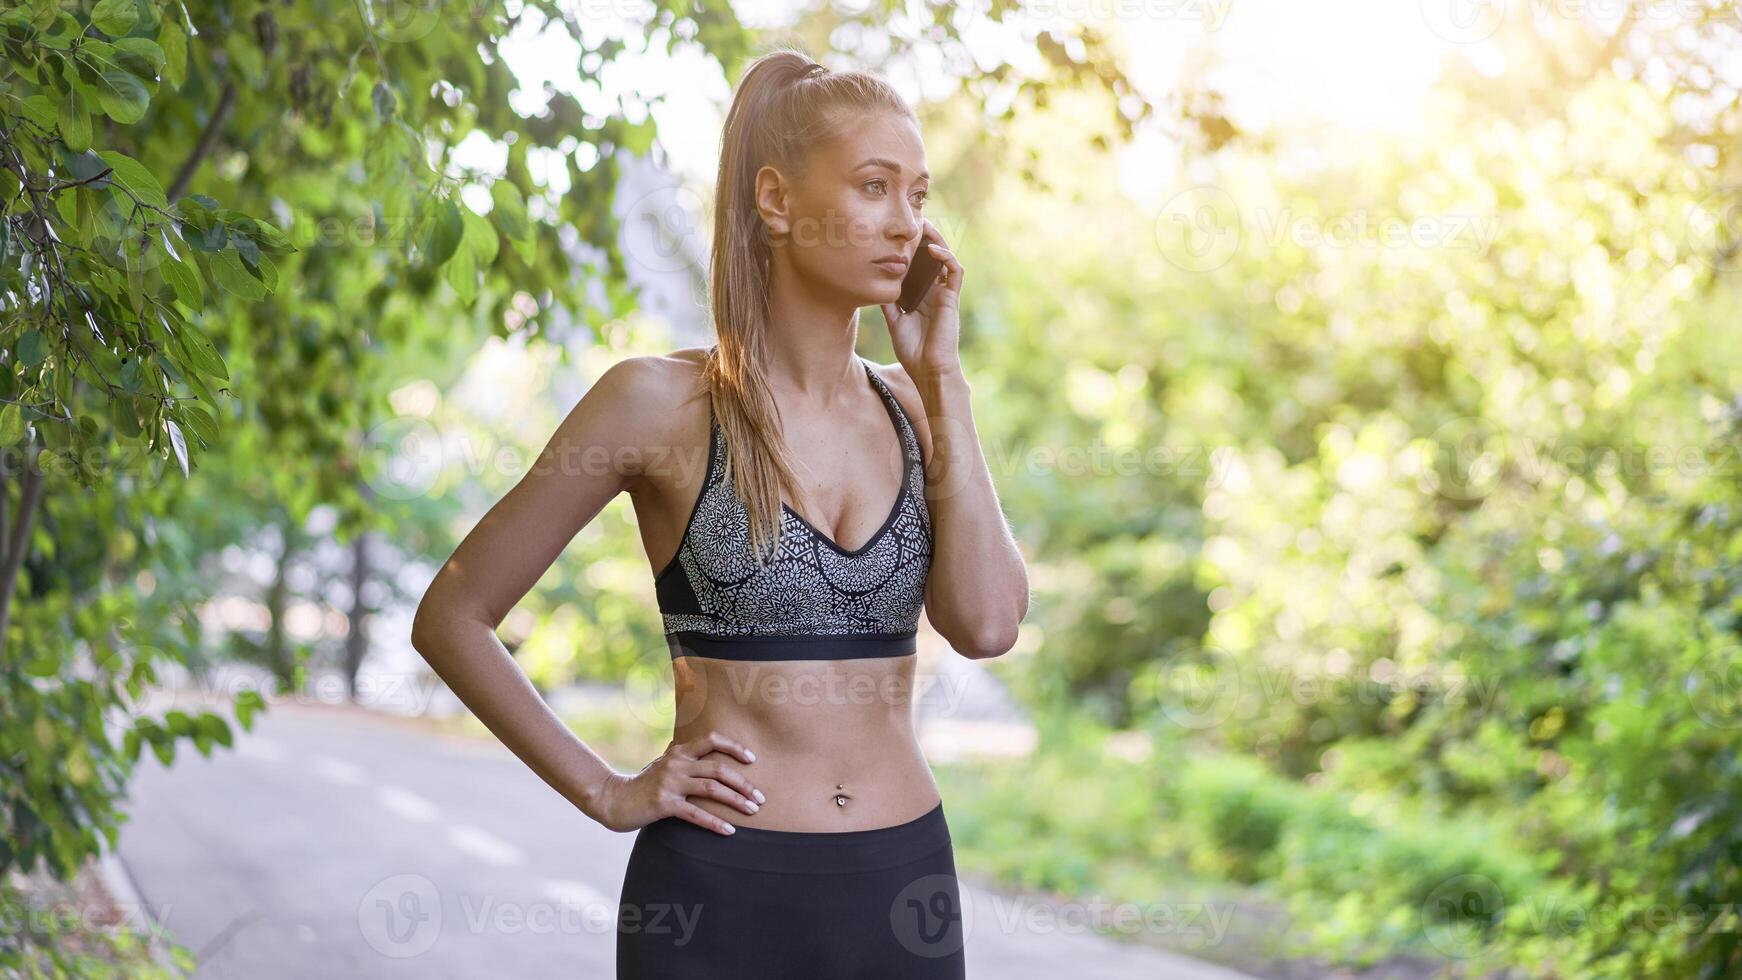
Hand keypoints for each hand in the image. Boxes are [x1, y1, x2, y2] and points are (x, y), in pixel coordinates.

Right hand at [591, 730, 763, 834]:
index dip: (735, 747)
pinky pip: (695, 814)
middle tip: (761, 797)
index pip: (712, 740)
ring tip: (753, 811)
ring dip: (736, 800)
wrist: (613, 799)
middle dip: (744, 783)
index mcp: (678, 752)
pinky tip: (729, 831)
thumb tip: (696, 749)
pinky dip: (715, 823)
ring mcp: (670, 783)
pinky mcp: (664, 804)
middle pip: (719, 768)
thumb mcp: (662, 764)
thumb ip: (680, 757)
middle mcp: (676, 764)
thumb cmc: (642, 784)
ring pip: (712, 789)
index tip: (753, 759)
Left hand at [880, 217, 963, 382]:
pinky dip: (946, 258)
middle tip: (914, 220)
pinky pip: (954, 272)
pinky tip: (933, 249)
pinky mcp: (952, 299)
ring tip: (926, 225)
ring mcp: (945, 294)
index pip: (920, 265)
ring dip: (938, 240)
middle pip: (933, 257)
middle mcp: (935, 292)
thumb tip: (875, 284)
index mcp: (922, 296)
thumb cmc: (914, 351)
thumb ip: (888, 302)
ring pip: (946, 259)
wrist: (928, 370)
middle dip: (926, 238)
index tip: (899, 233)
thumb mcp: (894, 321)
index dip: (913, 249)